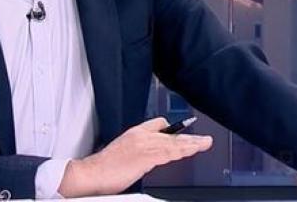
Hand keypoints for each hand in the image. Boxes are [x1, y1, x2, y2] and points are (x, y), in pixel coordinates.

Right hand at [58, 117, 212, 196]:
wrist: (93, 173)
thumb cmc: (105, 168)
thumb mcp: (123, 154)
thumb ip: (139, 153)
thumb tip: (149, 159)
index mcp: (134, 134)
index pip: (158, 124)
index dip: (173, 129)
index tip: (186, 134)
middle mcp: (140, 136)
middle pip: (170, 133)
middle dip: (188, 137)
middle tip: (204, 140)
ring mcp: (143, 145)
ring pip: (173, 142)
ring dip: (190, 143)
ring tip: (204, 144)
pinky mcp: (145, 156)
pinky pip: (169, 152)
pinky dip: (182, 150)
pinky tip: (191, 150)